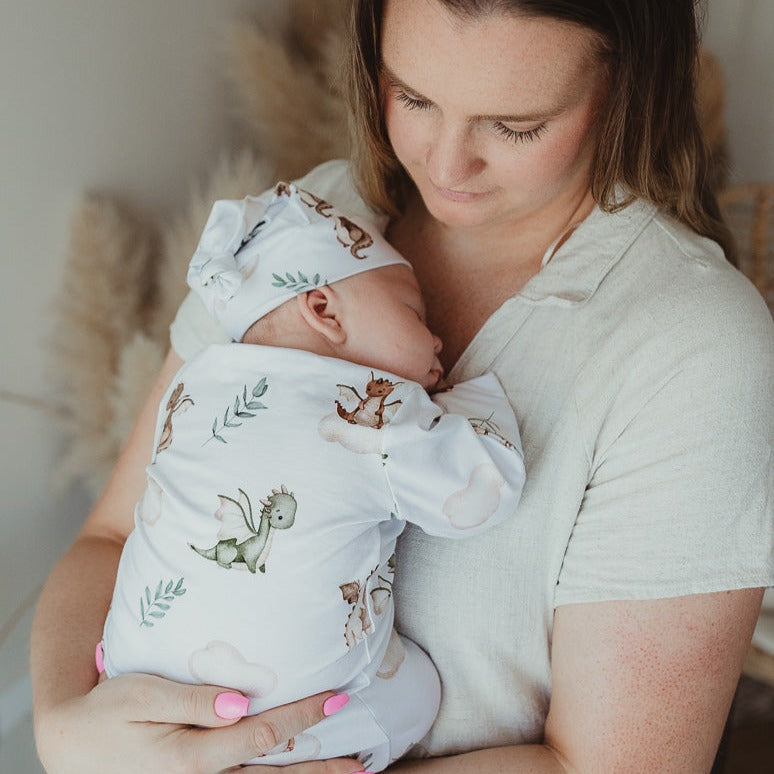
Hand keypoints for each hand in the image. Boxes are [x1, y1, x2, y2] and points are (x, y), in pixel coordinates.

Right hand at [36, 673, 363, 773]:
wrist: (70, 744)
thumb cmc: (107, 710)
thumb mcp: (142, 695)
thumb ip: (193, 701)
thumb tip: (242, 703)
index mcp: (190, 758)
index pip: (263, 736)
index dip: (303, 717)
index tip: (337, 699)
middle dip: (318, 766)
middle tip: (361, 762)